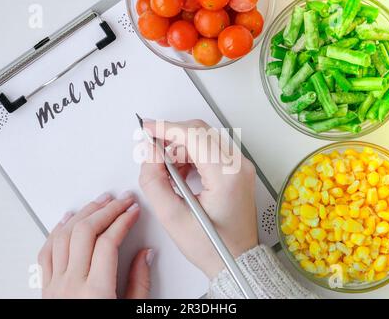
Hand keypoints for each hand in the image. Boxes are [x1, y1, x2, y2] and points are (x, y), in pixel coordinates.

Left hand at [38, 192, 153, 298]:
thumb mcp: (131, 311)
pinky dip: (57, 230)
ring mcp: (55, 285)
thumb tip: (145, 255)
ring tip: (99, 202)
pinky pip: (46, 251)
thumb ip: (139, 283)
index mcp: (96, 293)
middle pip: (86, 233)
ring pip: (64, 236)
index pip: (108, 242)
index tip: (133, 211)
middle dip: (107, 210)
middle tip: (122, 200)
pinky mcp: (46, 287)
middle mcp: (72, 285)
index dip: (123, 220)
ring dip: (84, 214)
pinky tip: (68, 219)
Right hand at [139, 119, 257, 277]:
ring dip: (181, 147)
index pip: (193, 136)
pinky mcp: (237, 170)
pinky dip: (191, 154)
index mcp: (227, 176)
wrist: (236, 260)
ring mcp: (240, 167)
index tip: (147, 128)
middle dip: (172, 135)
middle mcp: (238, 166)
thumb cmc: (213, 247)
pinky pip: (211, 149)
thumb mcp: (172, 217)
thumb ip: (154, 181)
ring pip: (205, 138)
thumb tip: (149, 154)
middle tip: (152, 149)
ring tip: (167, 171)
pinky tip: (180, 173)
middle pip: (200, 131)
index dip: (166, 128)